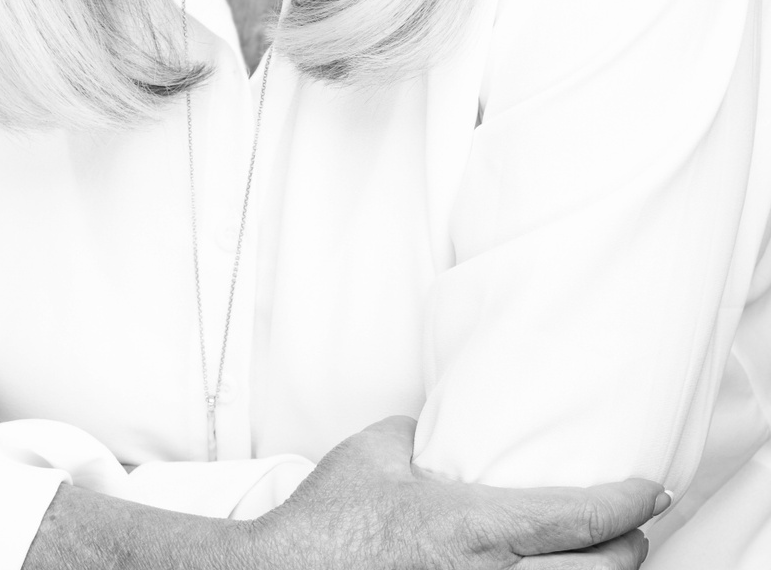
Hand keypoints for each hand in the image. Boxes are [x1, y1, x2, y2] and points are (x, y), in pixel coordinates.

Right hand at [248, 417, 667, 568]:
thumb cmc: (328, 519)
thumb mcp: (376, 448)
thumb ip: (423, 432)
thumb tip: (443, 425)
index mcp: (471, 526)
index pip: (578, 520)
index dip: (628, 504)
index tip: (651, 491)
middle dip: (628, 549)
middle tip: (634, 525)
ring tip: (603, 558)